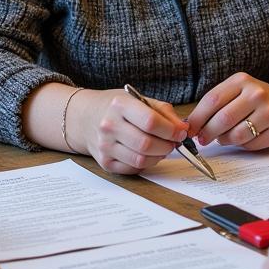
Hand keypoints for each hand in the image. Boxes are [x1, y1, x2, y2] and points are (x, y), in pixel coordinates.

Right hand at [67, 88, 188, 173]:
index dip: (171, 130)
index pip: (151, 122)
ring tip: (161, 148)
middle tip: (172, 142)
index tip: (180, 132)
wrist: (86, 117)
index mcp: (119, 105)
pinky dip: (145, 163)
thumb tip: (182, 129)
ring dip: (158, 156)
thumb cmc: (116, 108)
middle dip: (167, 145)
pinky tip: (146, 153)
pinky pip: (133, 168)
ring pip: (141, 159)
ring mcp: (105, 146)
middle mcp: (109, 125)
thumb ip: (163, 112)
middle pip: (147, 144)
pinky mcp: (105, 162)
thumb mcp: (138, 100)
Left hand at [186, 73, 268, 150]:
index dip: (197, 117)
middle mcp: (257, 94)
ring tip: (223, 138)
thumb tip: (190, 123)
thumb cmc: (253, 100)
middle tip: (202, 139)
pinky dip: (241, 145)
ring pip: (236, 135)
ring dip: (224, 140)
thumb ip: (215, 104)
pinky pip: (250, 144)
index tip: (189, 128)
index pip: (212, 100)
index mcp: (241, 81)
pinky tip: (243, 138)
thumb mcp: (236, 91)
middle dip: (208, 132)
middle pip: (223, 119)